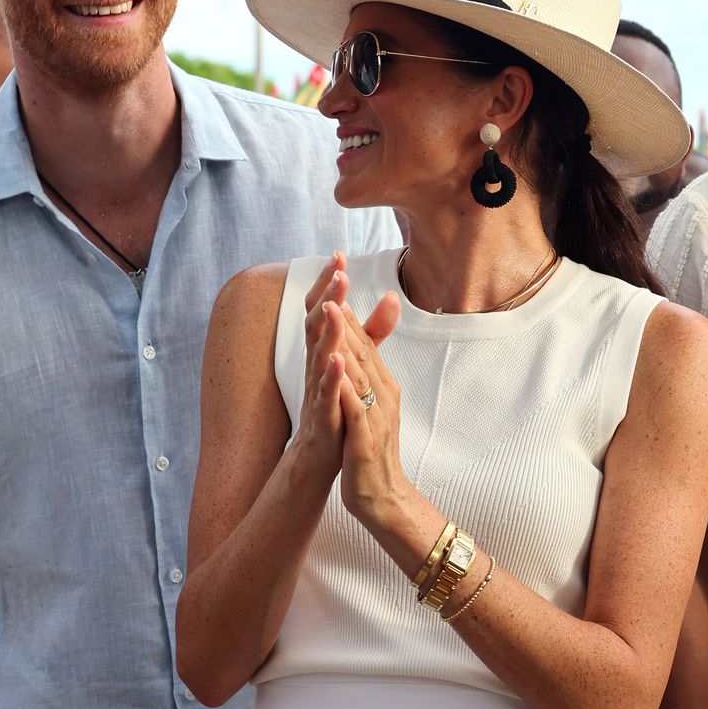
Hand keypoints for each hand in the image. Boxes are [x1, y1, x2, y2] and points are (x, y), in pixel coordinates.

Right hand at [292, 254, 351, 474]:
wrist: (319, 454)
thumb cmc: (338, 404)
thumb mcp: (356, 361)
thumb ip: (372, 331)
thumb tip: (391, 296)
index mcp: (323, 349)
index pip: (322, 309)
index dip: (329, 283)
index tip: (339, 254)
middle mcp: (316, 363)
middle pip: (317, 322)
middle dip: (326, 295)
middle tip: (337, 268)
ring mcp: (316, 387)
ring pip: (318, 353)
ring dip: (327, 329)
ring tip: (334, 306)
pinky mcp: (323, 414)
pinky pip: (324, 392)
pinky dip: (330, 375)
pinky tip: (337, 360)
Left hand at [328, 293, 403, 522]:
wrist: (383, 499)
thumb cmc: (371, 450)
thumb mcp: (370, 408)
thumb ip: (367, 377)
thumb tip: (357, 348)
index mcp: (382, 386)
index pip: (364, 343)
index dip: (348, 311)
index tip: (335, 279)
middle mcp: (382, 396)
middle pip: (362, 349)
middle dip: (347, 314)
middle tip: (334, 280)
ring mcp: (375, 417)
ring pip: (360, 372)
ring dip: (345, 340)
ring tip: (332, 310)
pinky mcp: (366, 440)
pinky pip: (354, 409)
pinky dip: (345, 387)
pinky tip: (333, 368)